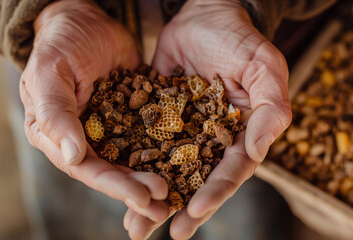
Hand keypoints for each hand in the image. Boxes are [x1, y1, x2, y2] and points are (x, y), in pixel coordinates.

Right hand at [19, 0, 167, 220]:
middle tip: (168, 202)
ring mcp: (111, 128)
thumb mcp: (50, 72)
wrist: (88, 20)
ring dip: (155, 175)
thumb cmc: (62, 42)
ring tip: (179, 193)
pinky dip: (166, 149)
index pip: (86, 168)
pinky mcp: (134, 115)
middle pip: (113, 170)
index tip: (143, 197)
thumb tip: (72, 156)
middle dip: (139, 189)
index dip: (114, 185)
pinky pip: (150, 134)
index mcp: (58, 135)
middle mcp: (86, 137)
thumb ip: (55, 113)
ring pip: (134, 158)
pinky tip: (186, 160)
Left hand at [124, 0, 291, 238]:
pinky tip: (118, 182)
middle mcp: (210, 138)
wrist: (205, 16)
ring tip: (135, 225)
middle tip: (168, 233)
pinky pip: (145, 143)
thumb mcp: (265, 69)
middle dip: (182, 206)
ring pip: (168, 168)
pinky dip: (133, 164)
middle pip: (197, 178)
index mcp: (239, 134)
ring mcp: (182, 129)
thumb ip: (271, 110)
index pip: (229, 170)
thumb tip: (260, 151)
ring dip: (153, 196)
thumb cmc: (240, 40)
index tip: (193, 211)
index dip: (214, 192)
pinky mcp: (158, 117)